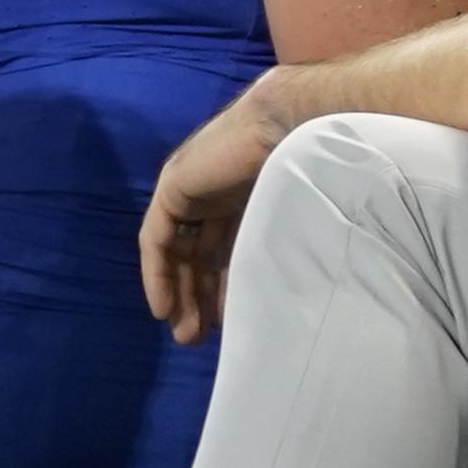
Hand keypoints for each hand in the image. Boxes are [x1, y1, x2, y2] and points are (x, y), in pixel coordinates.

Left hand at [139, 77, 298, 343]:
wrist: (297, 128)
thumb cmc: (310, 171)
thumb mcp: (289, 225)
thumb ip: (276, 256)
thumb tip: (276, 302)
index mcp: (247, 197)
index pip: (226, 251)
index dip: (224, 291)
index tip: (227, 327)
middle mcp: (217, 192)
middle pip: (199, 255)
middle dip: (198, 298)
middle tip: (198, 339)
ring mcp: (193, 187)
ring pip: (177, 250)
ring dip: (178, 293)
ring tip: (185, 333)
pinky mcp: (174, 186)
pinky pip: (157, 238)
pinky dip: (158, 273)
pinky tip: (163, 307)